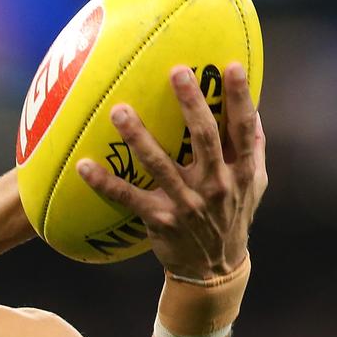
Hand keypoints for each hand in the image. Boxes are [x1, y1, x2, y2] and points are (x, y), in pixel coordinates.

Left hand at [76, 63, 266, 278]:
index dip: (240, 98)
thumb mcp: (253, 187)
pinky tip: (83, 166)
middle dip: (191, 103)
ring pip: (160, 164)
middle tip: (175, 72)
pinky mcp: (159, 219)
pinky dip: (104, 182)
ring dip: (138, 137)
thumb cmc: (232, 218)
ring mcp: (186, 203)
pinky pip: (127, 197)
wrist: (213, 270)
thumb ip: (253, 149)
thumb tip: (253, 109)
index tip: (232, 67)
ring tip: (119, 112)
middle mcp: (215, 185)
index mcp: (241, 172)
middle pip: (204, 137)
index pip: (244, 128)